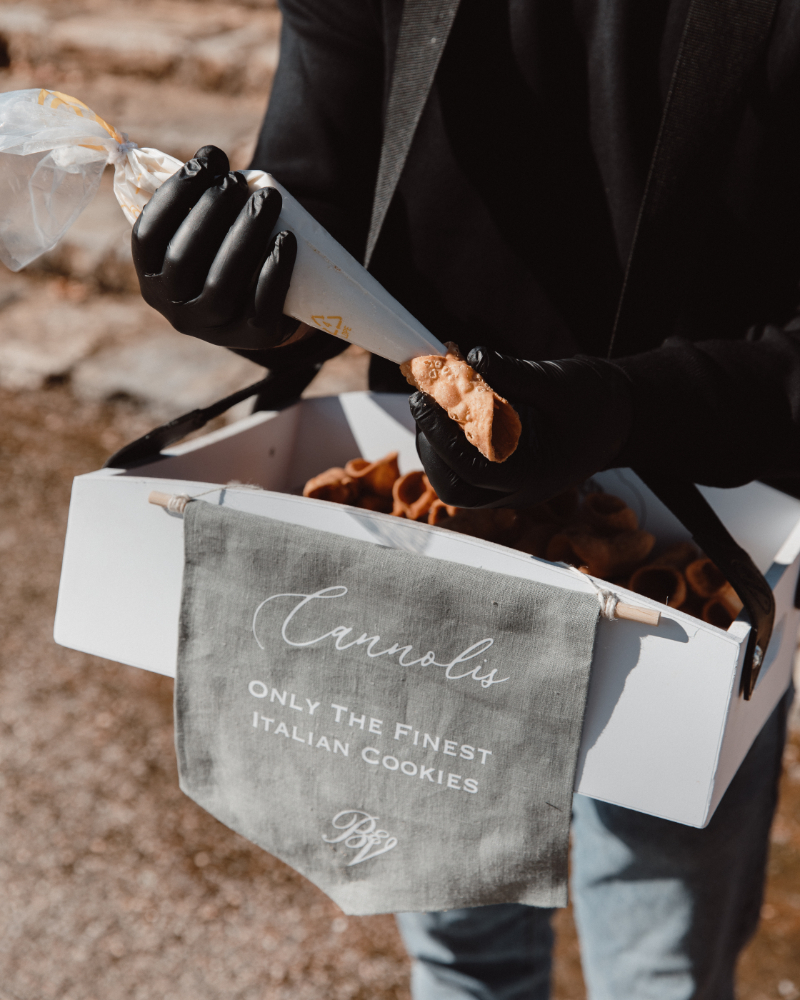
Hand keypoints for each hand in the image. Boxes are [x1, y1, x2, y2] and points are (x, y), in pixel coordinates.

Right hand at [132, 145, 298, 351]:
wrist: (260, 308)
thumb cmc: (223, 254)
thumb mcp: (199, 231)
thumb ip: (195, 200)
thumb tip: (211, 156)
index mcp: (151, 276)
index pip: (148, 235)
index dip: (174, 195)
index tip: (205, 162)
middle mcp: (173, 307)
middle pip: (185, 259)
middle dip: (212, 212)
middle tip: (238, 182)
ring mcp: (211, 328)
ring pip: (221, 285)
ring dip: (245, 236)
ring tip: (268, 200)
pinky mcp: (252, 337)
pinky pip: (260, 307)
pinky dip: (274, 271)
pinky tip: (286, 239)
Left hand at [410, 348, 632, 507]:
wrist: (621, 416)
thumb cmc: (599, 403)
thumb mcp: (560, 382)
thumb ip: (514, 374)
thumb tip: (471, 358)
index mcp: (535, 476)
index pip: (472, 468)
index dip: (441, 434)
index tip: (422, 400)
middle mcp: (518, 489)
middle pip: (454, 486)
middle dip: (432, 445)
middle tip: (423, 401)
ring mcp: (509, 485)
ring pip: (455, 481)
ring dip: (437, 443)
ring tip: (434, 400)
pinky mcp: (502, 471)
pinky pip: (465, 465)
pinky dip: (451, 437)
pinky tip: (450, 404)